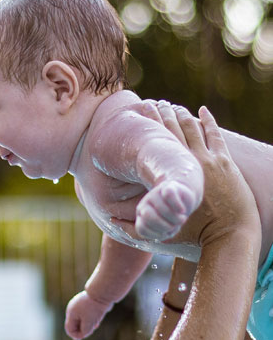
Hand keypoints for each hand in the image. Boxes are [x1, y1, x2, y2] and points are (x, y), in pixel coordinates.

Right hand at [65, 290, 113, 339]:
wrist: (102, 294)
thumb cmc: (94, 309)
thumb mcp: (89, 324)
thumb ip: (84, 332)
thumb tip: (80, 337)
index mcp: (70, 314)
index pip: (69, 329)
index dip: (76, 335)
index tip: (85, 336)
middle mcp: (72, 309)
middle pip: (75, 325)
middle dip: (83, 329)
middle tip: (92, 328)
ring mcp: (78, 306)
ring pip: (81, 320)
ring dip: (88, 325)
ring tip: (96, 322)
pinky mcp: (85, 304)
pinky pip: (86, 315)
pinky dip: (91, 319)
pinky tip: (97, 318)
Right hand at [114, 104, 258, 248]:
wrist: (229, 236)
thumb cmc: (195, 236)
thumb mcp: (160, 233)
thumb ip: (133, 227)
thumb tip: (110, 218)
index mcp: (171, 173)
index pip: (156, 138)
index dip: (147, 122)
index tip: (138, 110)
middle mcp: (189, 161)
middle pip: (172, 128)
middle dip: (161, 113)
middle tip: (152, 103)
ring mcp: (210, 160)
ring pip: (192, 128)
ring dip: (181, 114)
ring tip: (172, 106)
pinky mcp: (226, 163)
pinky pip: (214, 135)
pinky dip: (208, 121)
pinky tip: (202, 111)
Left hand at [135, 179, 199, 240]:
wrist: (184, 199)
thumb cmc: (171, 216)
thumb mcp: (163, 229)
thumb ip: (152, 232)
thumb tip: (125, 222)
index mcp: (141, 214)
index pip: (142, 229)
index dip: (157, 234)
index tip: (167, 232)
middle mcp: (145, 204)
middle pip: (148, 217)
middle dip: (165, 226)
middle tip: (174, 225)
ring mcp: (154, 195)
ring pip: (162, 209)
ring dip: (175, 218)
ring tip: (181, 218)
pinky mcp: (166, 187)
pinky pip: (169, 196)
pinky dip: (178, 206)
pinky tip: (182, 210)